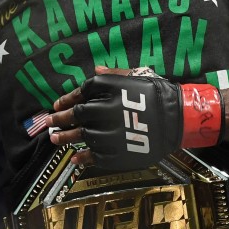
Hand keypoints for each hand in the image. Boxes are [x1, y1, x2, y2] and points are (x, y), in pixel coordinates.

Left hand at [48, 66, 223, 169]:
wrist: (178, 118)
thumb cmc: (158, 93)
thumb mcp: (137, 75)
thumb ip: (113, 74)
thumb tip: (95, 70)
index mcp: (108, 89)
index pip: (81, 92)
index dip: (66, 99)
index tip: (57, 105)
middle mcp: (104, 109)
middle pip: (77, 115)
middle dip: (61, 119)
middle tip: (50, 122)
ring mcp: (109, 132)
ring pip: (82, 136)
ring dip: (66, 138)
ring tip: (56, 140)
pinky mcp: (117, 152)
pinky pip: (95, 156)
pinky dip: (83, 158)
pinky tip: (75, 158)